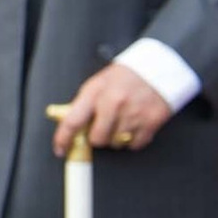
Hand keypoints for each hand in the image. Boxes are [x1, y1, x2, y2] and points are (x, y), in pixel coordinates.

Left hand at [52, 61, 174, 155]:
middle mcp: (113, 104)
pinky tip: (134, 125)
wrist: (157, 68)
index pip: (73, 121)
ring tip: (121, 121)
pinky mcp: (151, 121)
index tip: (60, 149)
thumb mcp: (97, 84)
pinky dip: (133, 140)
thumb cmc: (124, 76)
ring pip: (116, 143)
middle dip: (97, 137)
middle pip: (97, 139)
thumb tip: (67, 123)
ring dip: (116, 138)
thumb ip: (84, 103)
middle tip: (103, 128)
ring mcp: (133, 114)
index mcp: (95, 93)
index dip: (63, 139)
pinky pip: (135, 144)